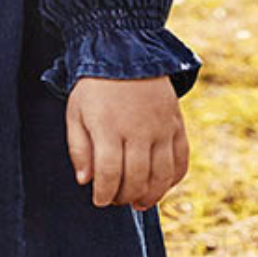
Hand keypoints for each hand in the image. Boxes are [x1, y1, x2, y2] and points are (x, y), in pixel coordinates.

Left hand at [65, 76, 189, 209]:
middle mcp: (138, 128)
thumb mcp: (75, 114)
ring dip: (151, 195)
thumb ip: (79, 149)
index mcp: (108, 126)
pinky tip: (161, 186)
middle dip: (125, 196)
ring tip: (139, 202)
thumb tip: (85, 180)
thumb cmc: (95, 88)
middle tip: (116, 201)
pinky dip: (173, 179)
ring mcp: (162, 127)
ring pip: (162, 174)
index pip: (109, 173)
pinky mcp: (177, 124)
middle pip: (137, 177)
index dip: (105, 194)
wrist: (125, 54)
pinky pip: (182, 159)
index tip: (99, 201)